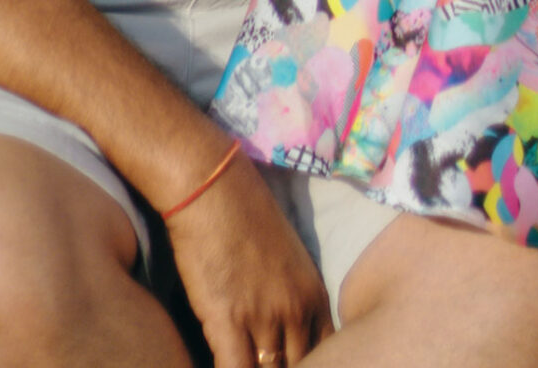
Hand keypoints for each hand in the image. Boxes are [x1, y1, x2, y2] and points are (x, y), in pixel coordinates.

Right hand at [164, 148, 329, 367]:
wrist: (213, 187)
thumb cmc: (246, 212)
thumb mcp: (290, 257)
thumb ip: (295, 297)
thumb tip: (287, 332)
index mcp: (315, 296)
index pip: (325, 353)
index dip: (307, 364)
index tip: (289, 362)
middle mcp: (296, 311)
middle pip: (299, 367)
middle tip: (267, 366)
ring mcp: (263, 318)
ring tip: (247, 367)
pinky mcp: (228, 321)